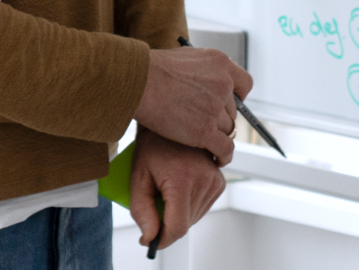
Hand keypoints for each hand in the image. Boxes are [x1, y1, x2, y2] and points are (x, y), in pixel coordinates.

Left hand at [131, 128, 225, 252]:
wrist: (172, 117)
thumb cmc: (152, 144)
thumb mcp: (138, 176)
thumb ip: (142, 210)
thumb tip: (149, 237)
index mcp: (183, 178)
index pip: (178, 227)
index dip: (162, 239)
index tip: (150, 240)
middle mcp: (205, 180)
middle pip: (186, 223)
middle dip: (167, 221)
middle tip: (155, 198)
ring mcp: (215, 179)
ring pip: (194, 216)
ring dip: (179, 212)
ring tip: (168, 187)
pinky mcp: (220, 180)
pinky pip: (203, 206)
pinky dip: (188, 204)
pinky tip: (179, 185)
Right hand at [134, 45, 251, 164]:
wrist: (140, 82)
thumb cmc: (153, 69)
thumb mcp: (186, 57)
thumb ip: (203, 70)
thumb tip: (204, 80)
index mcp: (220, 63)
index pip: (244, 84)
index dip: (237, 97)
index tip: (227, 104)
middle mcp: (223, 84)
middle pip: (232, 110)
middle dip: (220, 117)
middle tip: (203, 122)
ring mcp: (216, 108)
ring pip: (228, 129)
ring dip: (217, 135)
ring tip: (204, 140)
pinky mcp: (206, 130)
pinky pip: (226, 148)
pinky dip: (224, 155)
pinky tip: (218, 159)